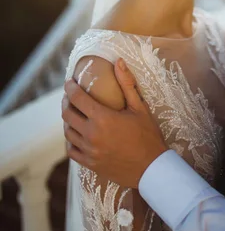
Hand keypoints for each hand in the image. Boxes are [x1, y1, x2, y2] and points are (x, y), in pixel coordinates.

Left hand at [61, 58, 167, 187]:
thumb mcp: (140, 108)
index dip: (70, 88)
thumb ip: (127, 84)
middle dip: (66, 101)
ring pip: (68, 132)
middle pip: (68, 114)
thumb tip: (119, 62)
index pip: (77, 98)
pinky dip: (70, 140)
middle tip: (70, 96)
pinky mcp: (90, 163)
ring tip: (73, 113)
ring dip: (67, 120)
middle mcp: (91, 134)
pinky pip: (71, 150)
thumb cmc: (148, 136)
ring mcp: (89, 150)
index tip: (69, 82)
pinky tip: (76, 135)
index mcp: (102, 118)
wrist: (151, 169)